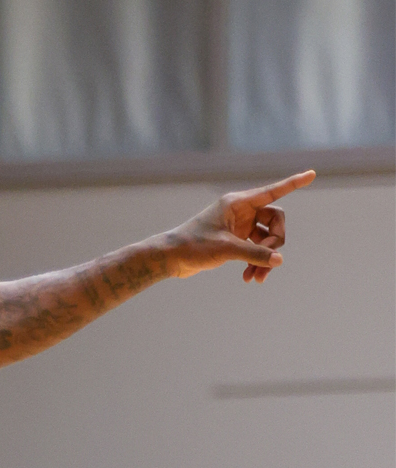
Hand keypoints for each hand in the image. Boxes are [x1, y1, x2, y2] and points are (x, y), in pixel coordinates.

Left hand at [165, 170, 314, 281]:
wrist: (170, 258)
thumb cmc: (193, 246)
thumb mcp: (226, 249)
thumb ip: (254, 253)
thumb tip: (279, 260)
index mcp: (238, 203)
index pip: (273, 191)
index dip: (293, 183)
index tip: (312, 173)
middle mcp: (241, 211)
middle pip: (275, 220)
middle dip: (275, 242)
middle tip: (266, 261)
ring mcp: (239, 225)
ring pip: (266, 238)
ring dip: (265, 257)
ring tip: (257, 279)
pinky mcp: (234, 239)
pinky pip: (255, 248)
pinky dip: (255, 261)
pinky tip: (250, 278)